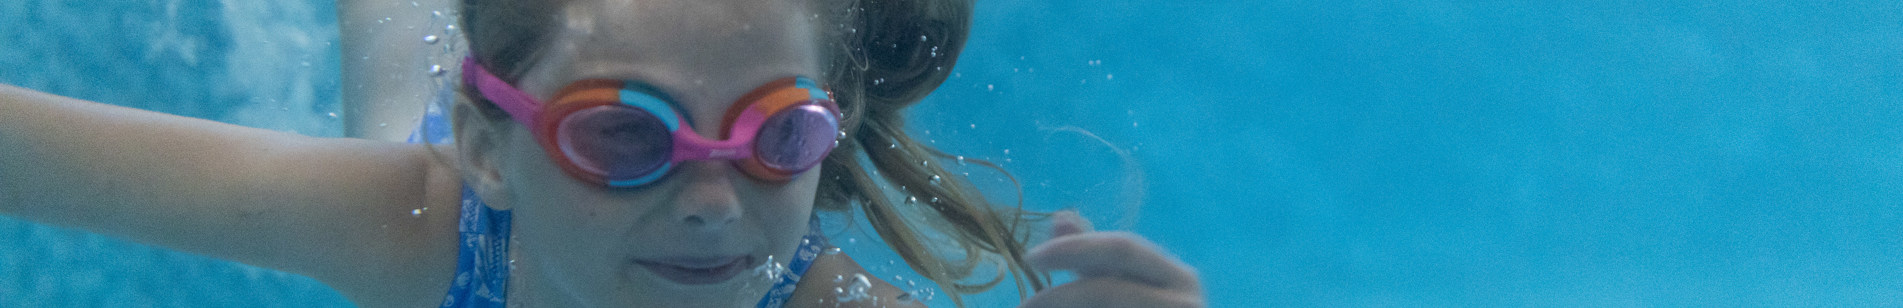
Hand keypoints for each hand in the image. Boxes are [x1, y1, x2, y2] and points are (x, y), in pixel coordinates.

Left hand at [1020, 211, 1203, 307]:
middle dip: (1061, 295)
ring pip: (1105, 307)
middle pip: (1108, 289)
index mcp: (1179, 277)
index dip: (1073, 248)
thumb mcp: (1121, 285)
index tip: (1031, 257)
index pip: (1122, 248)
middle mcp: (1185, 303)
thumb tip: (1061, 217)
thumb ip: (1093, 257)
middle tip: (1025, 305)